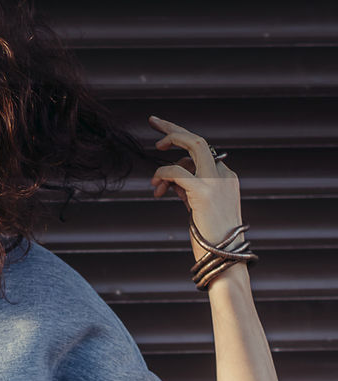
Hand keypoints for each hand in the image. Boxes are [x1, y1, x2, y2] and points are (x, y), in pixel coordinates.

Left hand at [147, 115, 245, 261]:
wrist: (224, 260)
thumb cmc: (211, 238)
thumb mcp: (199, 207)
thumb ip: (188, 189)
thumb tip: (169, 181)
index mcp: (228, 178)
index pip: (201, 154)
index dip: (178, 152)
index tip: (161, 142)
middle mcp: (226, 175)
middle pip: (199, 140)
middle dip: (174, 128)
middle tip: (152, 120)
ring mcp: (217, 181)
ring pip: (193, 145)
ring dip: (166, 160)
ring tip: (155, 185)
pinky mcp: (205, 191)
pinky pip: (176, 170)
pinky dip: (162, 174)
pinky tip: (157, 188)